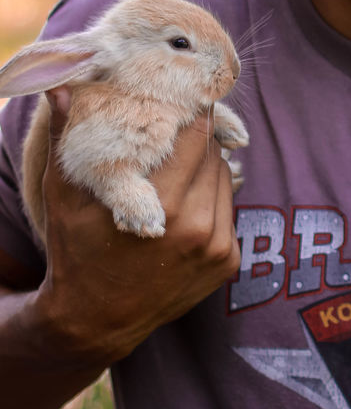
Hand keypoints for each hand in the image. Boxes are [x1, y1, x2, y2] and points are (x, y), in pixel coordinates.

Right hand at [35, 88, 239, 363]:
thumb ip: (66, 139)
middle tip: (172, 133)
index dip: (189, 114)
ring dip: (205, 168)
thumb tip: (63, 87)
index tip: (178, 103)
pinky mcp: (227, 262)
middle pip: (214, 154)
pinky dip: (210, 200)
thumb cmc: (76, 251)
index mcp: (165, 205)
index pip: (198, 134)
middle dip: (195, 140)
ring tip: (173, 170)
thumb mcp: (64, 196)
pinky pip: (228, 210)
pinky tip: (183, 205)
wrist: (95, 321)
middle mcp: (199, 227)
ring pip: (225, 178)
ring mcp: (217, 248)